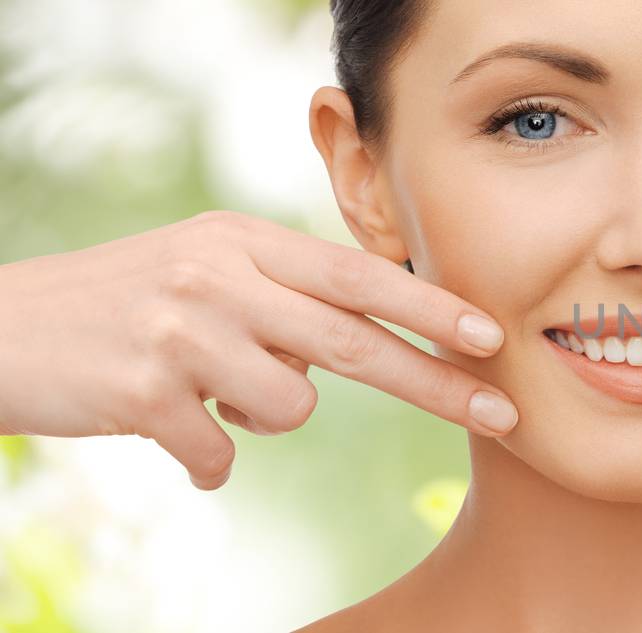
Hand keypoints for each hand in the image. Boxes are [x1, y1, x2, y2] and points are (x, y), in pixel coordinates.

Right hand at [0, 210, 519, 488]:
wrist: (1, 331)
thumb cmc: (126, 305)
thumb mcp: (207, 269)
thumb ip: (286, 295)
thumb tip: (374, 341)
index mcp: (242, 241)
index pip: (357, 274)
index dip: (430, 306)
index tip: (490, 335)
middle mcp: (218, 276)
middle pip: (354, 340)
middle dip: (437, 382)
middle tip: (503, 412)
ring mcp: (179, 330)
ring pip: (290, 406)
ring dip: (260, 415)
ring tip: (205, 390)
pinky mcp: (141, 390)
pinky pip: (219, 453)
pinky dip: (204, 459)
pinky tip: (163, 427)